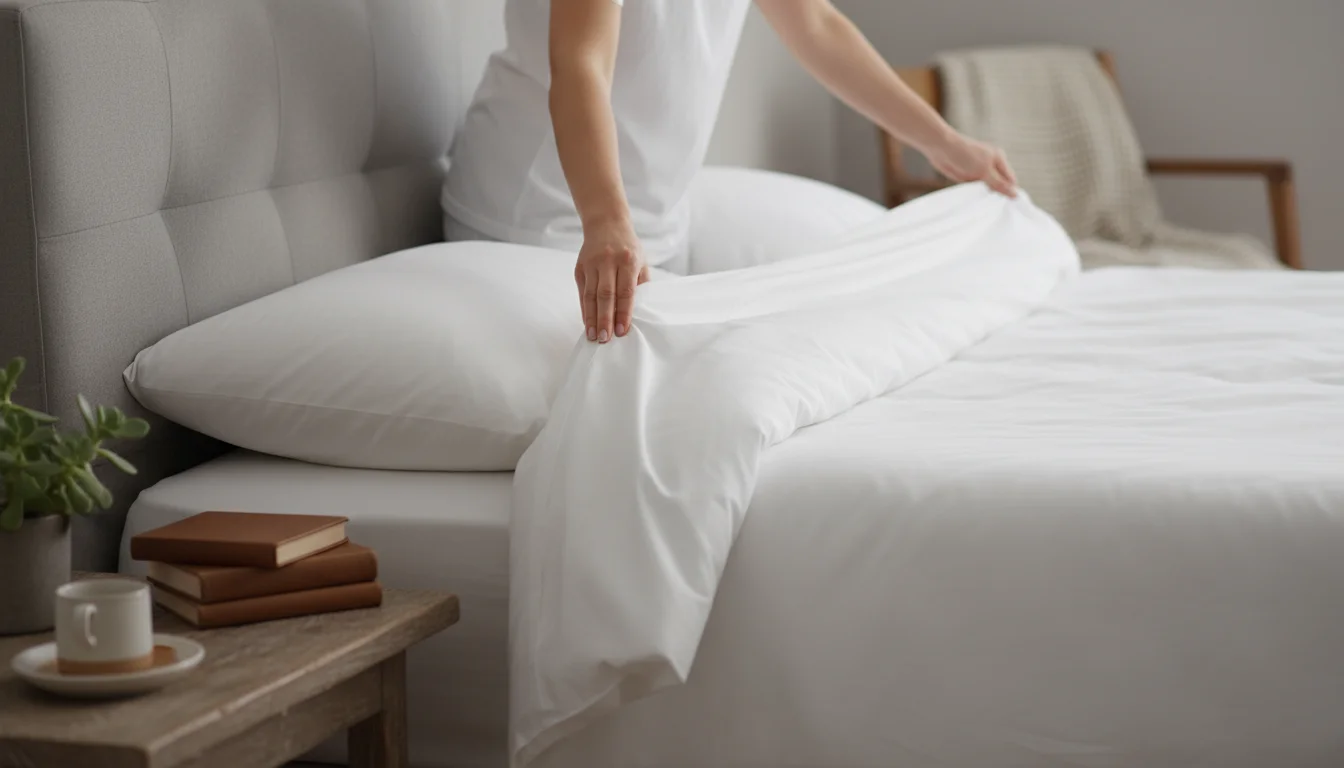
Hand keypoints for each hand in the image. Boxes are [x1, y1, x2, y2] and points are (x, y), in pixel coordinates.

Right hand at [575, 221, 648, 342]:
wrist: (606, 223)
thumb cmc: (628, 247)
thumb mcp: (641, 261)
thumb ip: (640, 285)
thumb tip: (637, 313)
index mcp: (627, 260)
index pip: (625, 292)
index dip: (623, 313)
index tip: (621, 331)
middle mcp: (608, 261)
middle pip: (605, 295)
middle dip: (605, 319)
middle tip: (605, 339)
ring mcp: (592, 264)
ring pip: (590, 295)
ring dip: (592, 318)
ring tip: (593, 336)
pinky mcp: (580, 267)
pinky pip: (582, 292)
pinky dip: (584, 310)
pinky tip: (587, 323)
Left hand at [927, 133, 1018, 197]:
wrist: (941, 149)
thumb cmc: (965, 155)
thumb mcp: (985, 171)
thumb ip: (999, 184)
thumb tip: (1015, 194)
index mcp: (1000, 160)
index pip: (1011, 180)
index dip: (1010, 192)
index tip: (1008, 206)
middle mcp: (991, 165)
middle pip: (1000, 185)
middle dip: (998, 195)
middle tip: (995, 208)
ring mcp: (980, 171)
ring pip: (988, 188)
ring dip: (986, 195)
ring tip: (985, 206)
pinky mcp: (969, 177)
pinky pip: (976, 188)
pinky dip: (976, 194)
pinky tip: (975, 201)